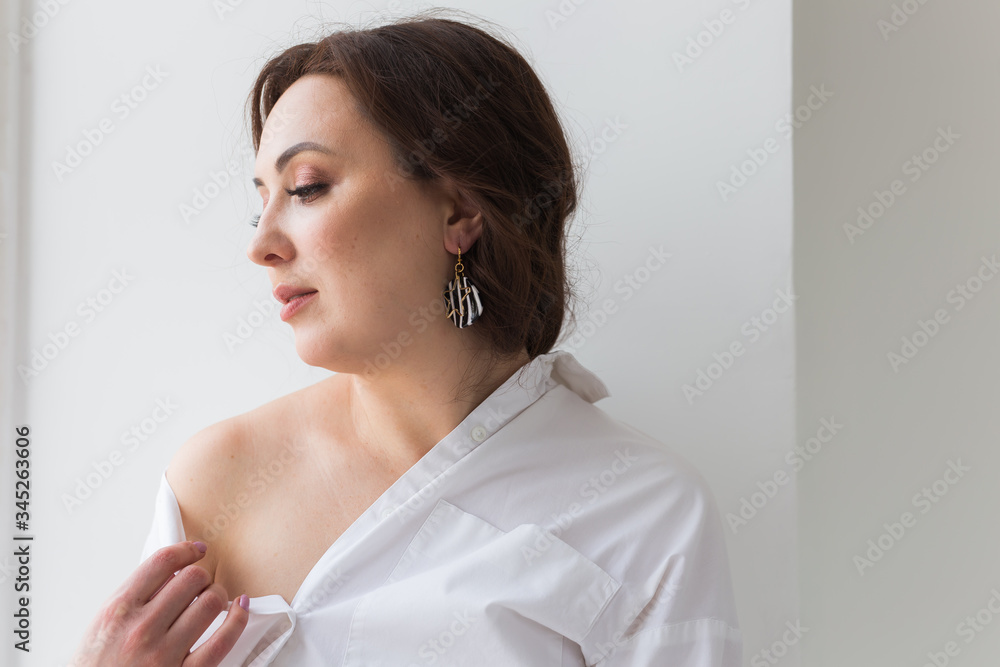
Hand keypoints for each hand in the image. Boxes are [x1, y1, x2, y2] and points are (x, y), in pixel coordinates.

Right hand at [69, 540, 248, 666]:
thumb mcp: (102, 626)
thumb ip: (135, 597)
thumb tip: (171, 573)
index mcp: (119, 611)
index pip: (162, 562)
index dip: (186, 550)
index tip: (196, 550)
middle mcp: (142, 629)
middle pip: (192, 578)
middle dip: (201, 576)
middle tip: (199, 584)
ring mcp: (165, 653)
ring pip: (211, 602)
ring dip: (217, 595)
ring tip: (212, 600)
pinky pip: (223, 640)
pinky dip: (238, 619)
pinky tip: (240, 608)